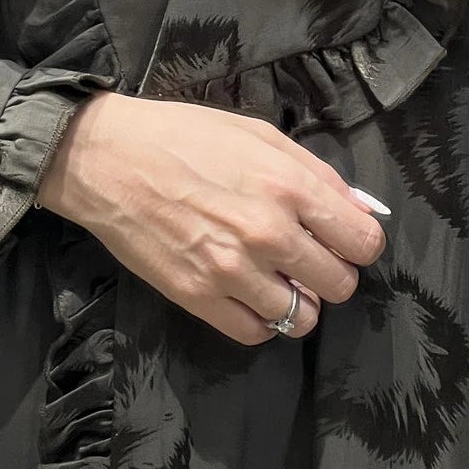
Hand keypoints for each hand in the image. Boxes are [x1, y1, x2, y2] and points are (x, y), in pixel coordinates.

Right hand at [36, 91, 387, 344]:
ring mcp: (232, 271)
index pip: (362, 241)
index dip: (358, 242)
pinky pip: (255, 333)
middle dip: (331, 272)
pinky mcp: (198, 298)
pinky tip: (247, 293)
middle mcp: (268, 233)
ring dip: (297, 300)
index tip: (341, 238)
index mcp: (288, 185)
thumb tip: (359, 210)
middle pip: (339, 284)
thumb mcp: (258, 134)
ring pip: (301, 318)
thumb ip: (315, 173)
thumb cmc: (183, 135)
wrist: (107, 158)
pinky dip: (259, 319)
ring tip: (276, 278)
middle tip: (306, 257)